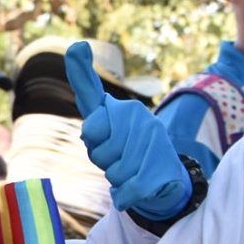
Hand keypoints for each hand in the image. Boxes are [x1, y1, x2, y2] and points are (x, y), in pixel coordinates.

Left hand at [65, 43, 189, 220]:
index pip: (92, 93)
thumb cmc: (128, 157)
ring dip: (116, 178)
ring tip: (131, 170)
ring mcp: (152, 138)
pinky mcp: (162, 163)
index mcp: (120, 109)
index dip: (80, 70)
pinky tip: (135, 190)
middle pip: (95, 147)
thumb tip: (83, 65)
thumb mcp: (107, 141)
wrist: (166, 181)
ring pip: (112, 170)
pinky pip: (127, 187)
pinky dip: (126, 196)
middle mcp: (137, 116)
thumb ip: (95, 127)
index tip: (76, 47)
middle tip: (118, 159)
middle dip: (103, 159)